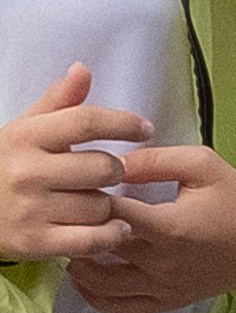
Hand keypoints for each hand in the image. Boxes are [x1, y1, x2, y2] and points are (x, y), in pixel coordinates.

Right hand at [0, 63, 151, 263]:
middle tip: (109, 174)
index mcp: (25, 136)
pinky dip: (111, 235)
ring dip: (108, 205)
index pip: (86, 121)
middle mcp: (27, 171)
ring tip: (96, 202)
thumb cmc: (4, 167)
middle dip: (115, 170)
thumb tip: (83, 70)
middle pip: (103, 167)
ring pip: (101, 205)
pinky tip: (115, 229)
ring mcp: (31, 209)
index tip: (145, 128)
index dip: (123, 123)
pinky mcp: (36, 242)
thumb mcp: (23, 129)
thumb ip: (56, 103)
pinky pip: (92, 239)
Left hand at [66, 144, 235, 312]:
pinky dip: (96, 297)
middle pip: (100, 247)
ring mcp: (164, 285)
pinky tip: (86, 279)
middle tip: (63, 210)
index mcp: (170, 226)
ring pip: (102, 284)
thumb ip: (154, 160)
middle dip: (76, 227)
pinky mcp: (168, 300)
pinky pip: (122, 309)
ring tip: (69, 241)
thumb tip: (114, 161)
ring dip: (78, 264)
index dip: (88, 196)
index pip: (111, 212)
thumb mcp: (201, 164)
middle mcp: (163, 262)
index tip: (78, 183)